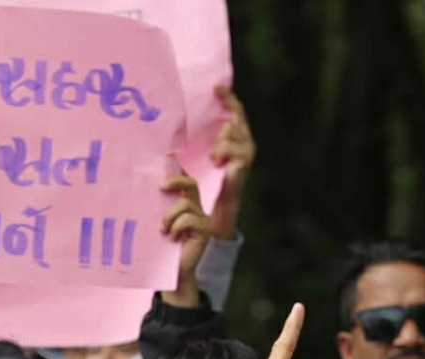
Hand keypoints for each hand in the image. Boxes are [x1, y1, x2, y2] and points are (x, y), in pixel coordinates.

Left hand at [160, 174, 210, 306]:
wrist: (172, 274)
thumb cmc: (160, 251)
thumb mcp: (153, 227)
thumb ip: (152, 212)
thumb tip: (130, 196)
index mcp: (183, 205)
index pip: (183, 182)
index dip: (175, 173)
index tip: (159, 170)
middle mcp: (195, 209)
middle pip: (191, 184)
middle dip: (176, 181)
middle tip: (160, 188)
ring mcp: (201, 219)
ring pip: (186, 204)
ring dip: (169, 215)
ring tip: (162, 230)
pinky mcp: (205, 231)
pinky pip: (190, 219)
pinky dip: (177, 226)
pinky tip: (172, 238)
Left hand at [209, 87, 254, 239]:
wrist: (217, 205)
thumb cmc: (205, 181)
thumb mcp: (200, 155)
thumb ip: (197, 141)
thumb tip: (178, 125)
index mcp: (235, 138)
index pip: (235, 111)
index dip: (228, 97)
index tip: (215, 86)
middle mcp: (245, 143)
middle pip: (234, 121)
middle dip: (220, 131)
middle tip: (211, 150)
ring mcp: (247, 153)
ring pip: (231, 132)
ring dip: (219, 143)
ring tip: (213, 159)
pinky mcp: (244, 163)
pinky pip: (231, 148)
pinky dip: (221, 152)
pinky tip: (217, 163)